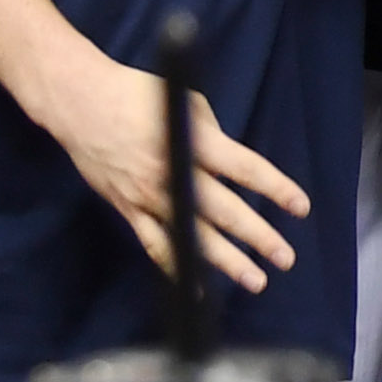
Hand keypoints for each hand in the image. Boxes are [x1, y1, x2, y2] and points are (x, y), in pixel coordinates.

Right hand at [35, 53, 308, 295]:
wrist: (81, 105)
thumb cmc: (138, 94)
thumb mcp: (188, 101)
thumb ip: (212, 135)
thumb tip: (228, 164)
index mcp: (194, 143)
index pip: (246, 169)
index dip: (276, 189)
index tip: (301, 208)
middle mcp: (173, 175)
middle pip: (224, 212)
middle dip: (258, 237)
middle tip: (286, 258)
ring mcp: (148, 198)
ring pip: (192, 237)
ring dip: (225, 262)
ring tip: (256, 280)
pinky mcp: (127, 210)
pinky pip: (155, 245)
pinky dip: (177, 267)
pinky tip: (197, 287)